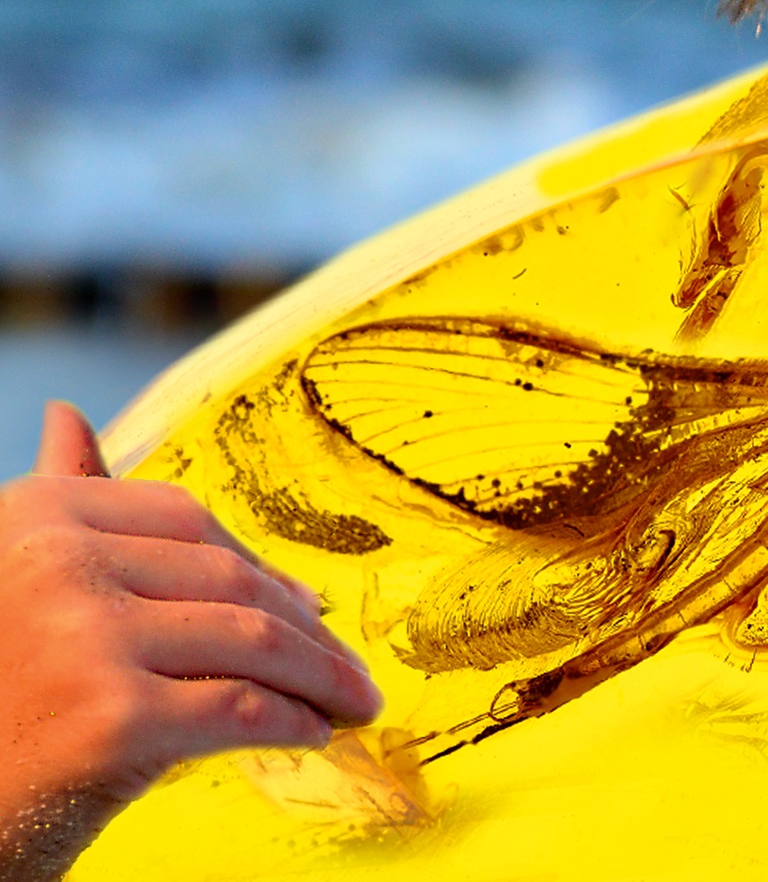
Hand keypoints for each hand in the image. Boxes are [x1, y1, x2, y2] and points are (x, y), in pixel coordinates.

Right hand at [0, 401, 381, 879]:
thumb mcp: (13, 579)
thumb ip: (61, 504)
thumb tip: (66, 416)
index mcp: (40, 514)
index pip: (185, 520)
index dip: (255, 562)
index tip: (305, 601)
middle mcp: (60, 562)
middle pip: (225, 577)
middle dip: (301, 624)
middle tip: (348, 661)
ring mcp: (88, 638)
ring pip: (250, 641)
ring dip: (320, 675)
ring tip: (353, 700)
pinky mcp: (113, 721)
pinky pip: (239, 709)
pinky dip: (294, 720)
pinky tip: (314, 731)